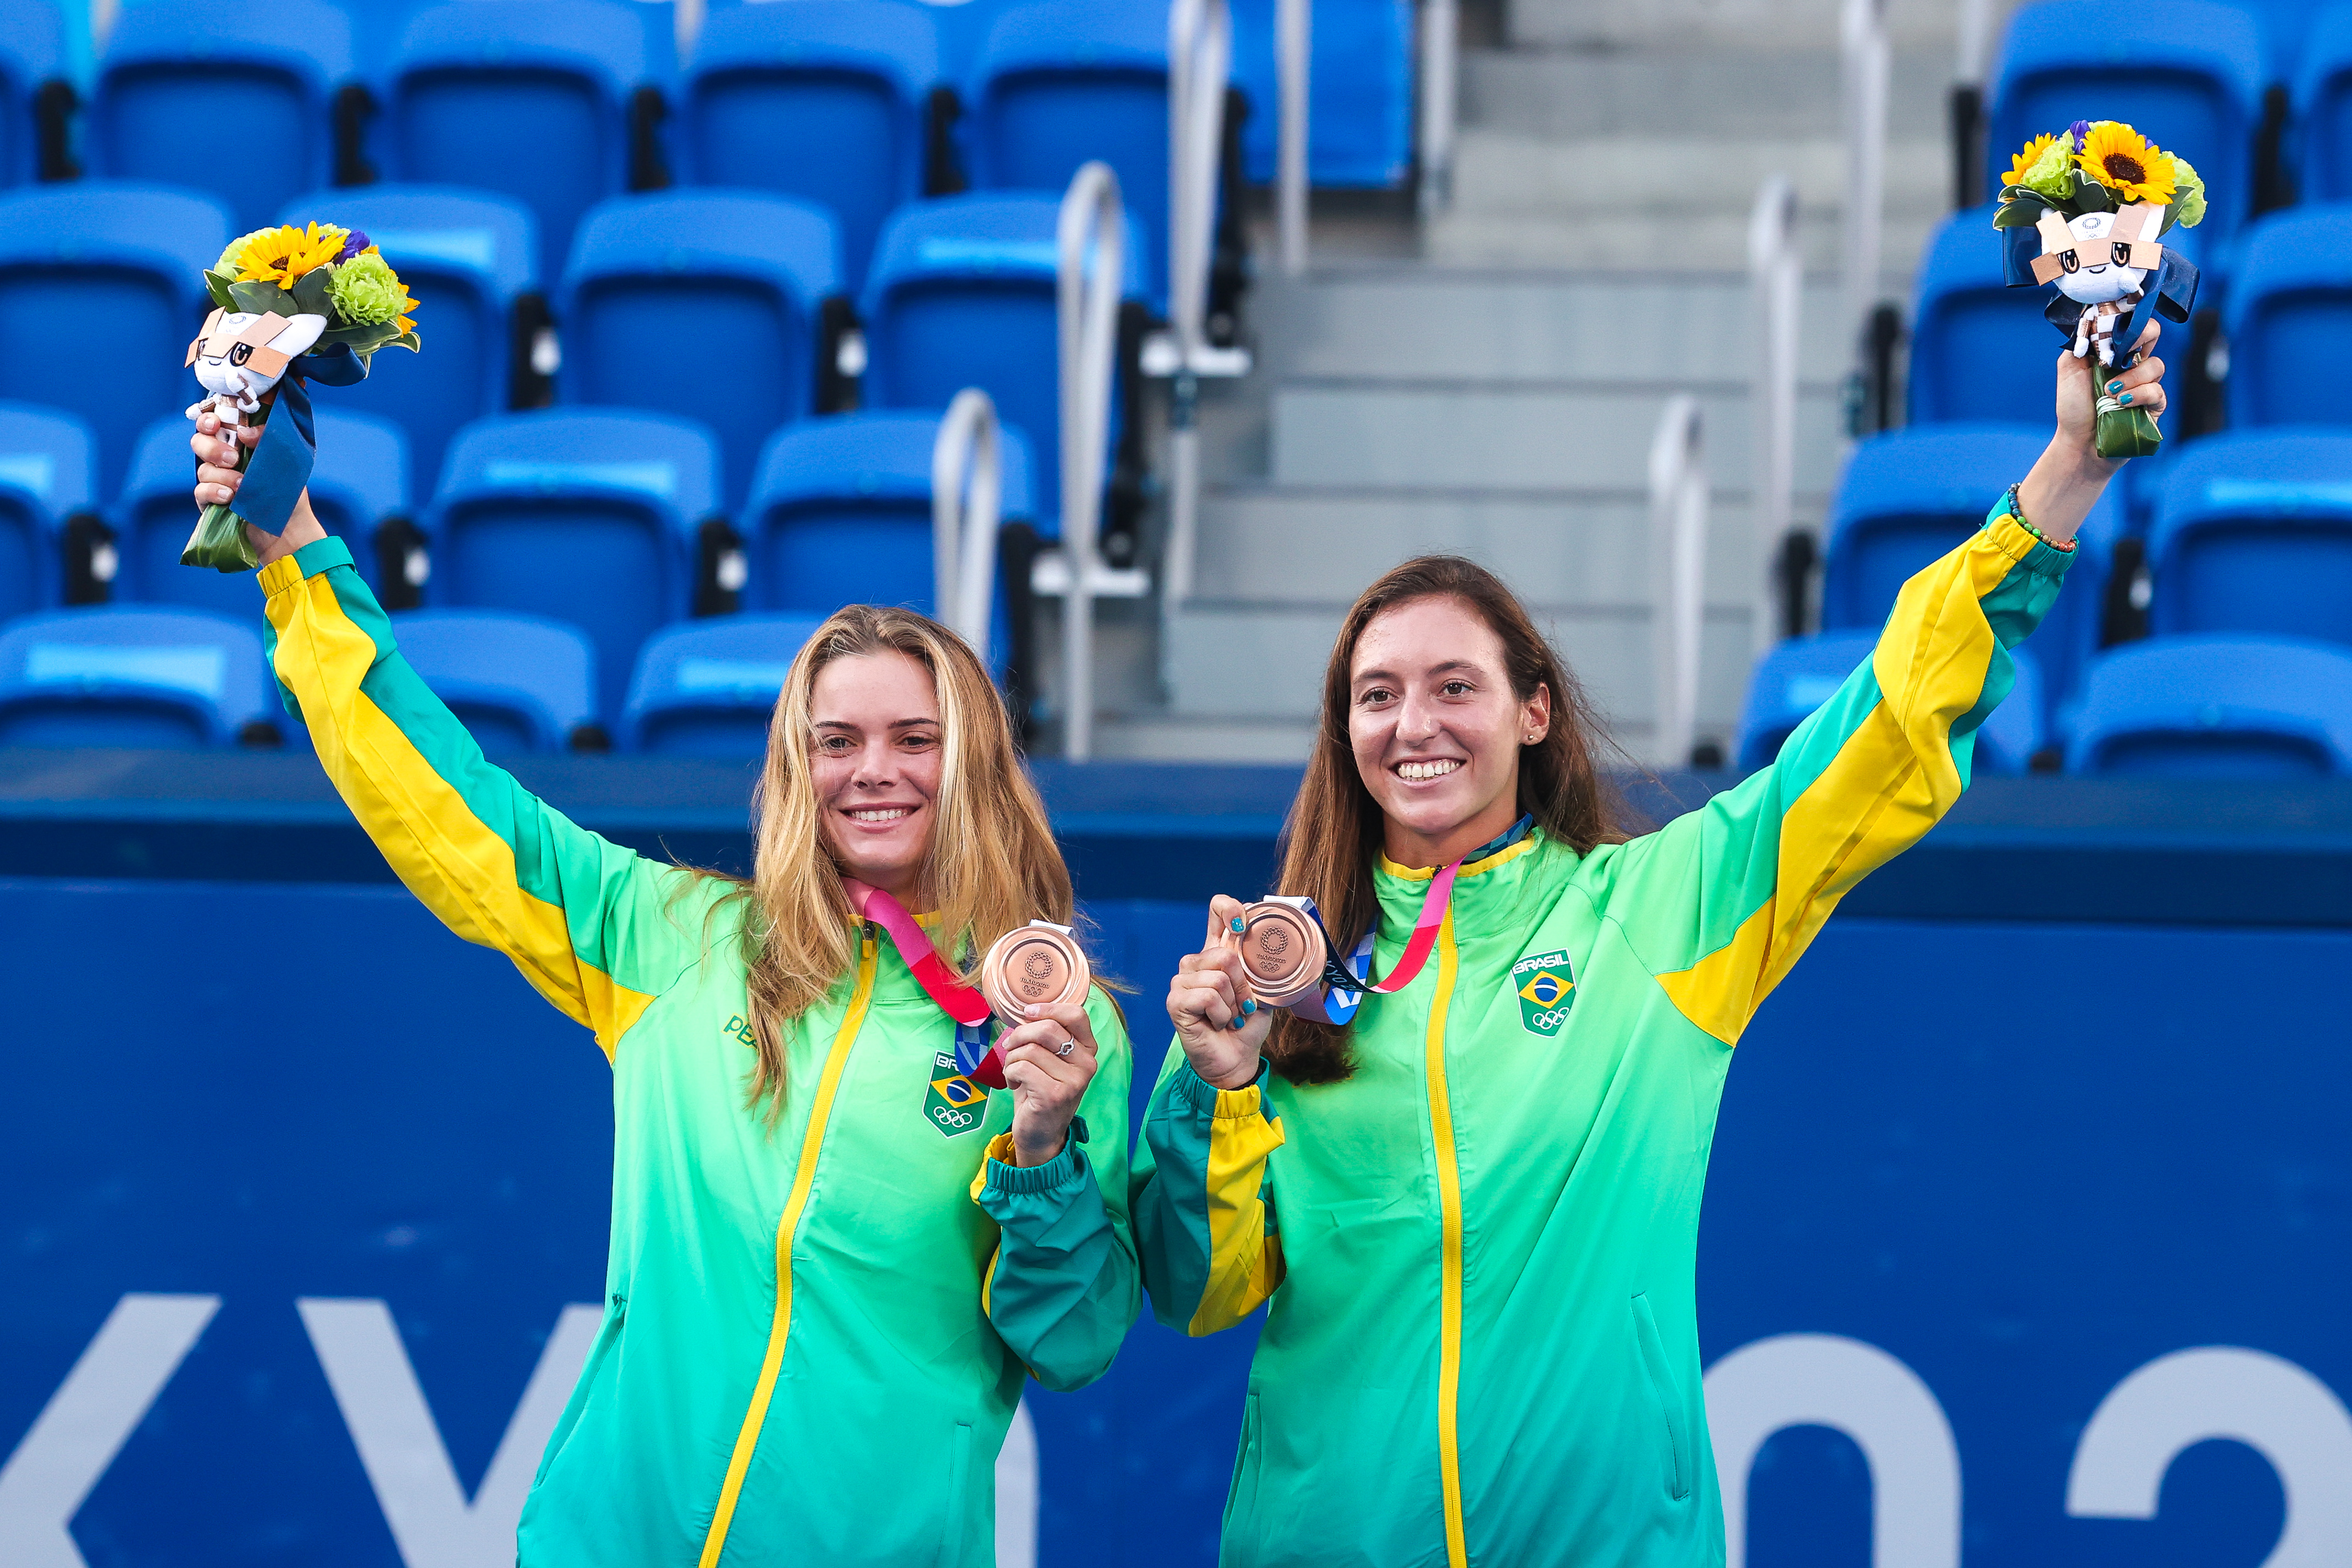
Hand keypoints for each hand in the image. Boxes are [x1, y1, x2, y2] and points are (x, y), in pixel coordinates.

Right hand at [191, 412, 324, 566]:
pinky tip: (228, 497)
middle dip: (212, 447)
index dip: (208, 419)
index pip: (215, 423)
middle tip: (233, 459)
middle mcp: (224, 459)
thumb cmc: (289, 490)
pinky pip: (200, 491)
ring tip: (242, 486)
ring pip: (203, 468)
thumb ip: (268, 438)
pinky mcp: (210, 501)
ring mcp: (215, 480)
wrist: (289, 527)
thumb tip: (244, 432)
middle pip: (199, 441)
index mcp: (240, 443)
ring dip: (222, 475)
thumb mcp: (287, 460)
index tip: (215, 422)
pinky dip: (213, 492)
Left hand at [996, 999, 1098, 1166]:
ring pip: (1029, 1049)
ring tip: (1014, 1072)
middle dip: (1020, 1035)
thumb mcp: (1050, 1059)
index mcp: (1088, 1050)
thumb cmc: (1041, 1090)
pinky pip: (1021, 1067)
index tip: (1028, 1013)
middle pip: (1047, 1029)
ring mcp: (1074, 1081)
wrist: (1041, 1133)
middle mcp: (1087, 1064)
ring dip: (1012, 1058)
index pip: (1076, 1014)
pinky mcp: (1055, 1095)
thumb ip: (1047, 1035)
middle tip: (1011, 1047)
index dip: (1048, 1009)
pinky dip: (1010, 1073)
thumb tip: (1028, 1010)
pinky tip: (1014, 1084)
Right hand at [1166, 895, 1272, 1091]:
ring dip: (1232, 1004)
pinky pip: (1207, 996)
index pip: (1216, 913)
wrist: (1236, 1059)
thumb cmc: (1246, 1025)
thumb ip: (1257, 968)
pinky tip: (1216, 1023)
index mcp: (1217, 953)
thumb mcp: (1261, 992)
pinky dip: (1221, 1014)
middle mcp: (1196, 962)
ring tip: (1228, 1017)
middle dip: (1243, 986)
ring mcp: (1182, 981)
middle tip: (1242, 1006)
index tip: (1242, 921)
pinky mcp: (1175, 1001)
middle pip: (1224, 954)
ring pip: (1218, 978)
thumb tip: (1262, 946)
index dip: (1228, 908)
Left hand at [2055, 318, 2165, 465]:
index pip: (2131, 323)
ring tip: (2109, 392)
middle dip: (2142, 334)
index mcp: (2115, 351)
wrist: (2078, 443)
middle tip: (2123, 348)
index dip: (2129, 317)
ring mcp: (2146, 383)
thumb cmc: (2074, 407)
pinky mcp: (2154, 405)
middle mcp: (2133, 363)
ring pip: (2155, 365)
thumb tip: (2091, 319)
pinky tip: (2121, 402)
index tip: (2115, 324)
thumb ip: (2078, 344)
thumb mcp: (2069, 370)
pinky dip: (2139, 394)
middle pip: (2153, 333)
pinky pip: (2157, 391)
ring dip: (2131, 376)